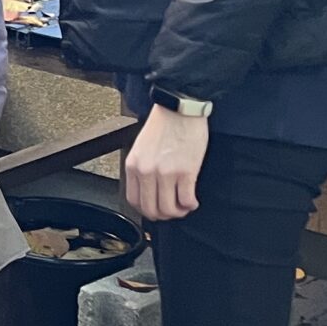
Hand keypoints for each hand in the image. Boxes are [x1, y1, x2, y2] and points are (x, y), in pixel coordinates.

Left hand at [124, 106, 209, 221]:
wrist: (179, 109)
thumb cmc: (163, 125)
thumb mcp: (142, 148)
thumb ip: (142, 168)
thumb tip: (149, 190)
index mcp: (133, 165)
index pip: (133, 200)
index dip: (146, 210)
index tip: (156, 209)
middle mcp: (146, 172)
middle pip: (151, 209)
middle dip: (163, 215)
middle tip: (172, 211)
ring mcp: (166, 173)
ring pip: (168, 209)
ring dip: (178, 212)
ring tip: (184, 206)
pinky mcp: (185, 172)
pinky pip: (186, 200)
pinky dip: (190, 205)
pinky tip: (193, 200)